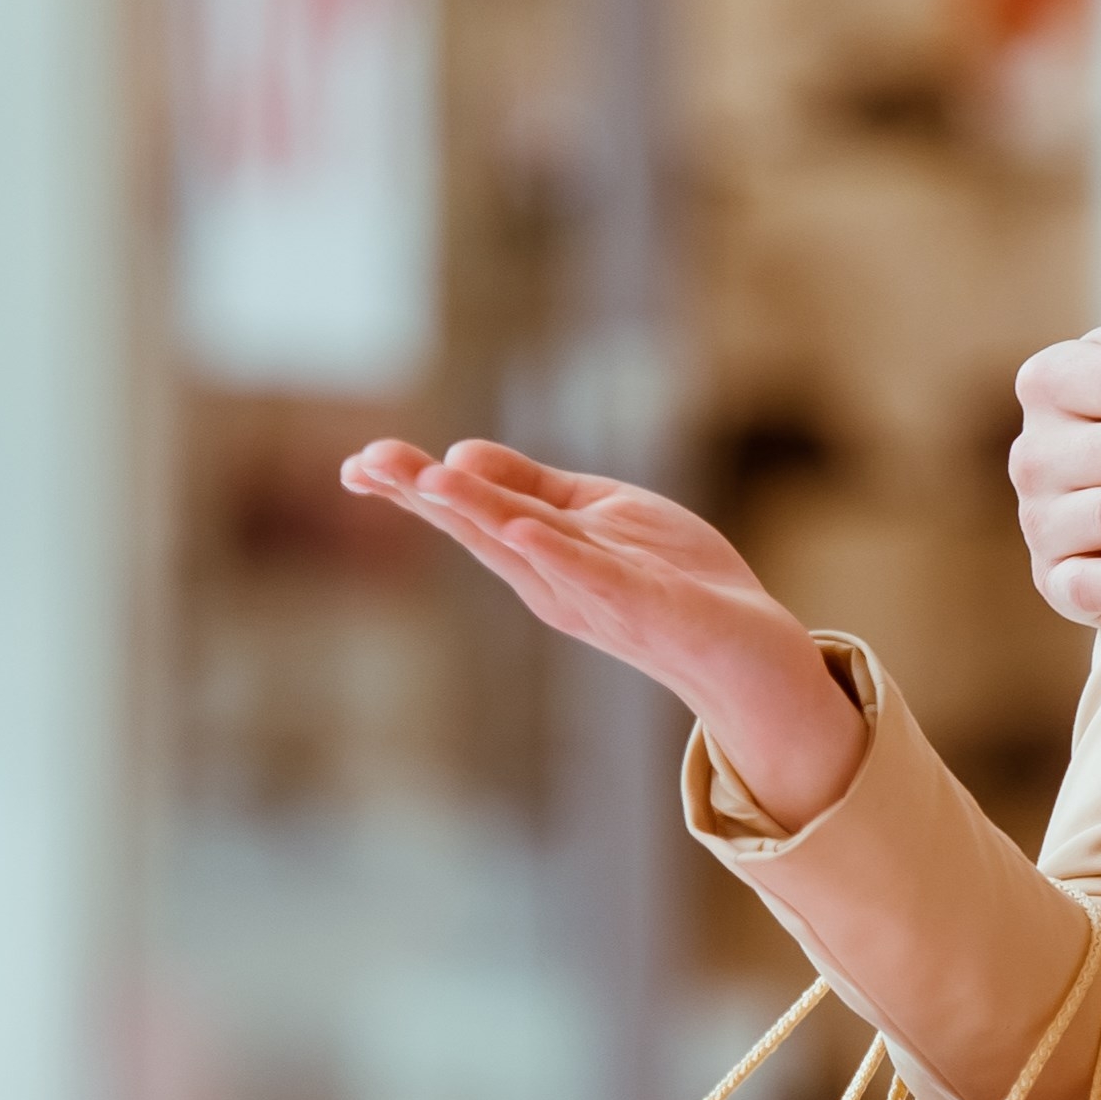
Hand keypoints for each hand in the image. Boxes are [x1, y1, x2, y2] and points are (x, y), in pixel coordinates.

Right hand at [346, 438, 870, 824]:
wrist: (743, 645)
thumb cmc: (670, 578)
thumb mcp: (595, 515)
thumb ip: (533, 488)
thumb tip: (458, 454)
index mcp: (535, 555)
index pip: (466, 513)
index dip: (412, 488)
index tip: (357, 463)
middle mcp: (549, 580)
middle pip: (478, 528)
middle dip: (424, 495)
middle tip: (367, 462)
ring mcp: (591, 595)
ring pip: (524, 547)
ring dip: (477, 513)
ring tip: (430, 478)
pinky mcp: (639, 604)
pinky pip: (592, 576)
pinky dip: (556, 553)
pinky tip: (521, 529)